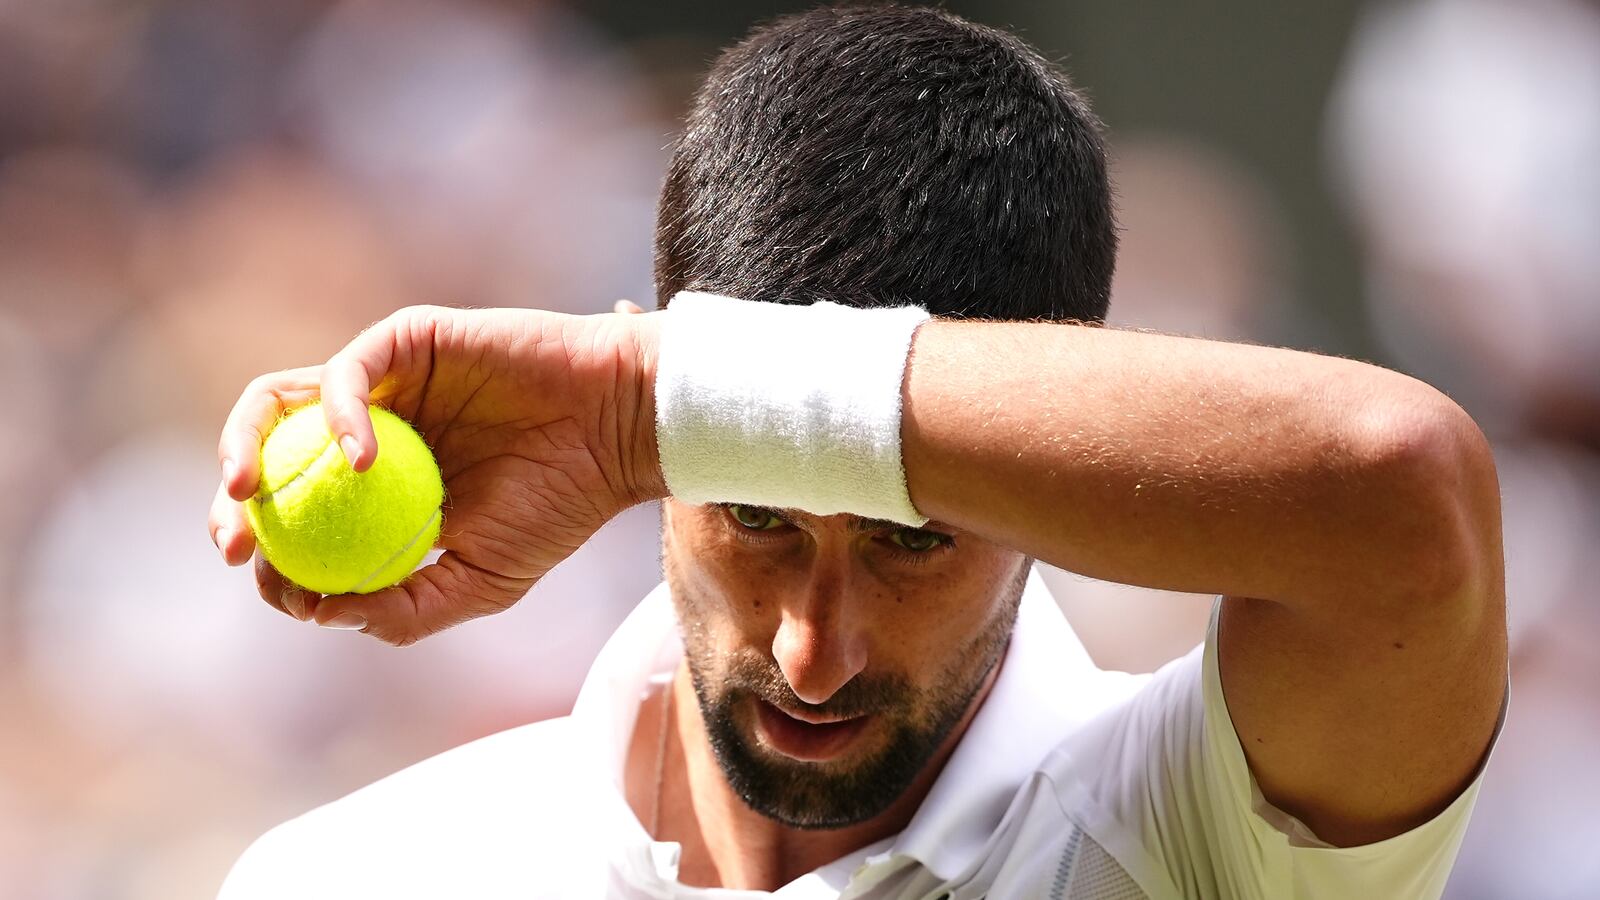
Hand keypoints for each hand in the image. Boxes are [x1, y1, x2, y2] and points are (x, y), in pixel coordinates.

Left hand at [207, 301, 662, 644]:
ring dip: (245, 445)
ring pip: (280, 401)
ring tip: (248, 493)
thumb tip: (316, 613)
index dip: (268, 554)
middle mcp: (370, 432)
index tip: (273, 585)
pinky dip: (337, 414)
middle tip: (235, 542)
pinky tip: (360, 461)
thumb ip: (404, 608)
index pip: (297, 518)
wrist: (619, 434)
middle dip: (232, 503)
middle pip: (267, 457)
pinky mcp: (407, 340)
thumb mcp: (481, 583)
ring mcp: (385, 384)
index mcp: (379, 491)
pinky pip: (347, 369)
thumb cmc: (561, 506)